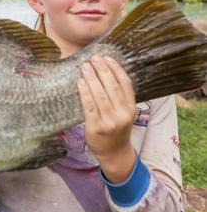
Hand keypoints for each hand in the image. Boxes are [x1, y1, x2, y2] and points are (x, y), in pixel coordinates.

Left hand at [78, 55, 136, 182]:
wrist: (114, 153)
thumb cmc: (117, 128)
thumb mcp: (124, 113)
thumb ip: (118, 96)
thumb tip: (104, 71)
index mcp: (131, 108)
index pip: (125, 84)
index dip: (116, 69)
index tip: (107, 57)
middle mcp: (122, 114)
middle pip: (112, 87)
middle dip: (102, 70)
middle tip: (93, 58)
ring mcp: (109, 121)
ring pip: (100, 95)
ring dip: (92, 78)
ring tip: (85, 66)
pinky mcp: (96, 126)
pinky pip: (89, 105)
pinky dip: (84, 92)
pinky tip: (80, 82)